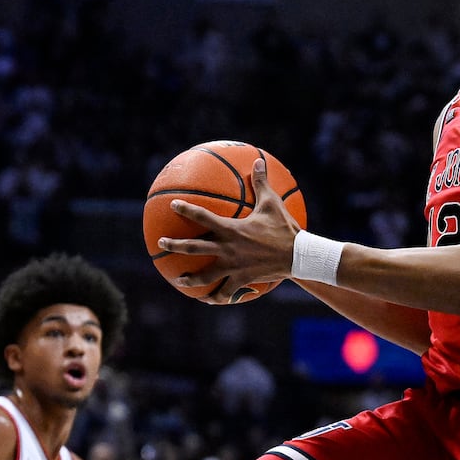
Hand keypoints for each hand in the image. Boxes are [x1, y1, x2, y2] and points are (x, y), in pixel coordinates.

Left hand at [158, 159, 298, 304]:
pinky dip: (216, 297)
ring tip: (179, 280)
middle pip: (194, 248)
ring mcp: (233, 267)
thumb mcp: (273, 203)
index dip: (186, 209)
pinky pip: (225, 292)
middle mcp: (228, 249)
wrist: (298, 256)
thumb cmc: (285, 228)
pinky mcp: (242, 280)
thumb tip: (258, 161)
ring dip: (189, 279)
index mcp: (231, 229)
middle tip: (160, 243)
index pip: (203, 216)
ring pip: (205, 275)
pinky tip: (209, 299)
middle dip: (175, 245)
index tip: (173, 205)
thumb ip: (261, 183)